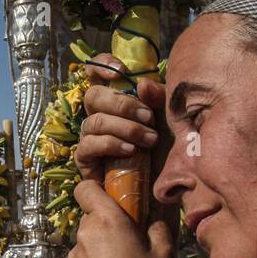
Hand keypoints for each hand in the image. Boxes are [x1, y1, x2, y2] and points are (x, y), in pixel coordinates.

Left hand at [68, 179, 176, 257]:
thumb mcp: (165, 257)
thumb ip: (159, 230)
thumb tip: (154, 220)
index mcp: (107, 223)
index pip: (86, 188)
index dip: (97, 190)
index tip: (116, 200)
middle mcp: (85, 236)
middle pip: (91, 217)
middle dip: (109, 224)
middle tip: (134, 242)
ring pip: (88, 242)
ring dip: (103, 247)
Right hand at [75, 53, 169, 192]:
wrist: (164, 192)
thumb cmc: (168, 154)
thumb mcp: (170, 122)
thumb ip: (159, 99)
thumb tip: (142, 84)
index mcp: (117, 101)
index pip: (97, 74)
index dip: (102, 65)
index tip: (120, 70)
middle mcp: (101, 116)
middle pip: (93, 95)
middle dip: (122, 104)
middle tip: (149, 118)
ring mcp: (91, 138)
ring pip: (94, 120)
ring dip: (125, 127)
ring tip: (149, 139)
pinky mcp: (86, 160)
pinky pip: (88, 145)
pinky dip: (111, 144)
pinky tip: (130, 150)